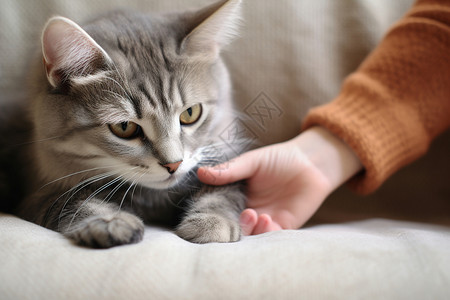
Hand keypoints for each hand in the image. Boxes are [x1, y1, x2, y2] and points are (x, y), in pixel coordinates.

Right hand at [198, 127, 362, 234]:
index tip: (210, 214)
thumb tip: (201, 172)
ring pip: (251, 235)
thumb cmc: (280, 158)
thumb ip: (229, 170)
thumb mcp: (251, 161)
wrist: (311, 162)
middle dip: (233, 226)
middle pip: (234, 226)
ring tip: (253, 214)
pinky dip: (266, 232)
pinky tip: (266, 219)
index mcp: (238, 196)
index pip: (221, 210)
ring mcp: (265, 219)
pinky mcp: (283, 226)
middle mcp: (249, 210)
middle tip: (239, 213)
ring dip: (249, 229)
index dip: (215, 214)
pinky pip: (271, 236)